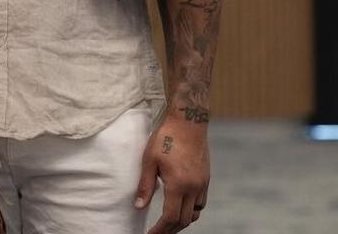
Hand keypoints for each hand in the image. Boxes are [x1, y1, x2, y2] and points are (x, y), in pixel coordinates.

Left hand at [135, 116, 209, 232]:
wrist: (188, 122)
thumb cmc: (165, 137)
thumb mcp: (149, 160)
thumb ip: (145, 185)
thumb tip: (138, 206)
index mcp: (178, 184)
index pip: (170, 217)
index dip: (160, 230)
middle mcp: (194, 188)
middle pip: (184, 220)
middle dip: (170, 230)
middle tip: (157, 232)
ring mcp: (202, 184)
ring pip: (195, 213)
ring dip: (181, 221)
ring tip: (167, 223)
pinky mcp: (206, 179)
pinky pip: (200, 203)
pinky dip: (191, 210)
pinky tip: (180, 207)